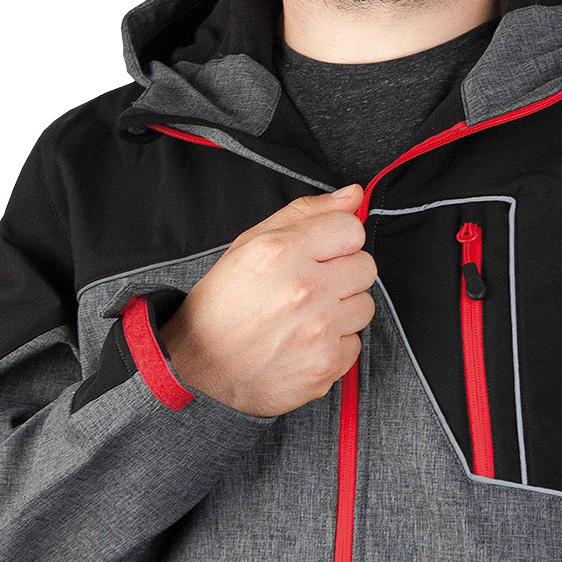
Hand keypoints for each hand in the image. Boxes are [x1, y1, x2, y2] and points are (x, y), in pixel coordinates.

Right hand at [157, 185, 376, 417]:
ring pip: (365, 306)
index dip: (336, 241)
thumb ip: (307, 213)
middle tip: (309, 287)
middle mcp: (304, 289)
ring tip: (305, 316)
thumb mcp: (251, 242)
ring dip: (341, 310)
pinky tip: (304, 343)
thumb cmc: (224, 300)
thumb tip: (354, 195)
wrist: (195, 362)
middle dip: (342, 274)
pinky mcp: (324, 366)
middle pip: (365, 267)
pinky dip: (334, 345)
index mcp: (283, 250)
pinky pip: (354, 344)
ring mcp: (317, 331)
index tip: (321, 254)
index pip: (352, 230)